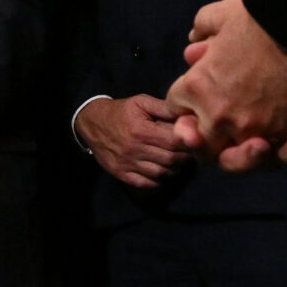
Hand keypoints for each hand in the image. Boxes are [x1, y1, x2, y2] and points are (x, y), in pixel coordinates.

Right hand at [75, 94, 193, 190]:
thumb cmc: (121, 111)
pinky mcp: (121, 174)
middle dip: (185, 157)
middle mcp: (134, 149)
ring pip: (161, 173)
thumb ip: (164, 107)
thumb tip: (188, 112)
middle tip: (190, 152)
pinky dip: (158, 180)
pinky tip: (162, 170)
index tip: (195, 140)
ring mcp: (127, 164)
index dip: (188, 143)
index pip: (174, 142)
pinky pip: (146, 183)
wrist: (92, 123)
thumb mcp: (141, 102)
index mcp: (141, 130)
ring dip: (173, 169)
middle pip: (170, 160)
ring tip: (177, 161)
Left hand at [166, 0, 286, 173]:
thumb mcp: (221, 14)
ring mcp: (254, 130)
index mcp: (197, 88)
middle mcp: (220, 117)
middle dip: (205, 139)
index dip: (187, 101)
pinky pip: (283, 154)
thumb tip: (195, 46)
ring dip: (245, 156)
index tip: (201, 92)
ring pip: (240, 160)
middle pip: (204, 144)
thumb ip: (203, 29)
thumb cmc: (259, 17)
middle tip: (218, 127)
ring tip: (258, 146)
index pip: (178, 107)